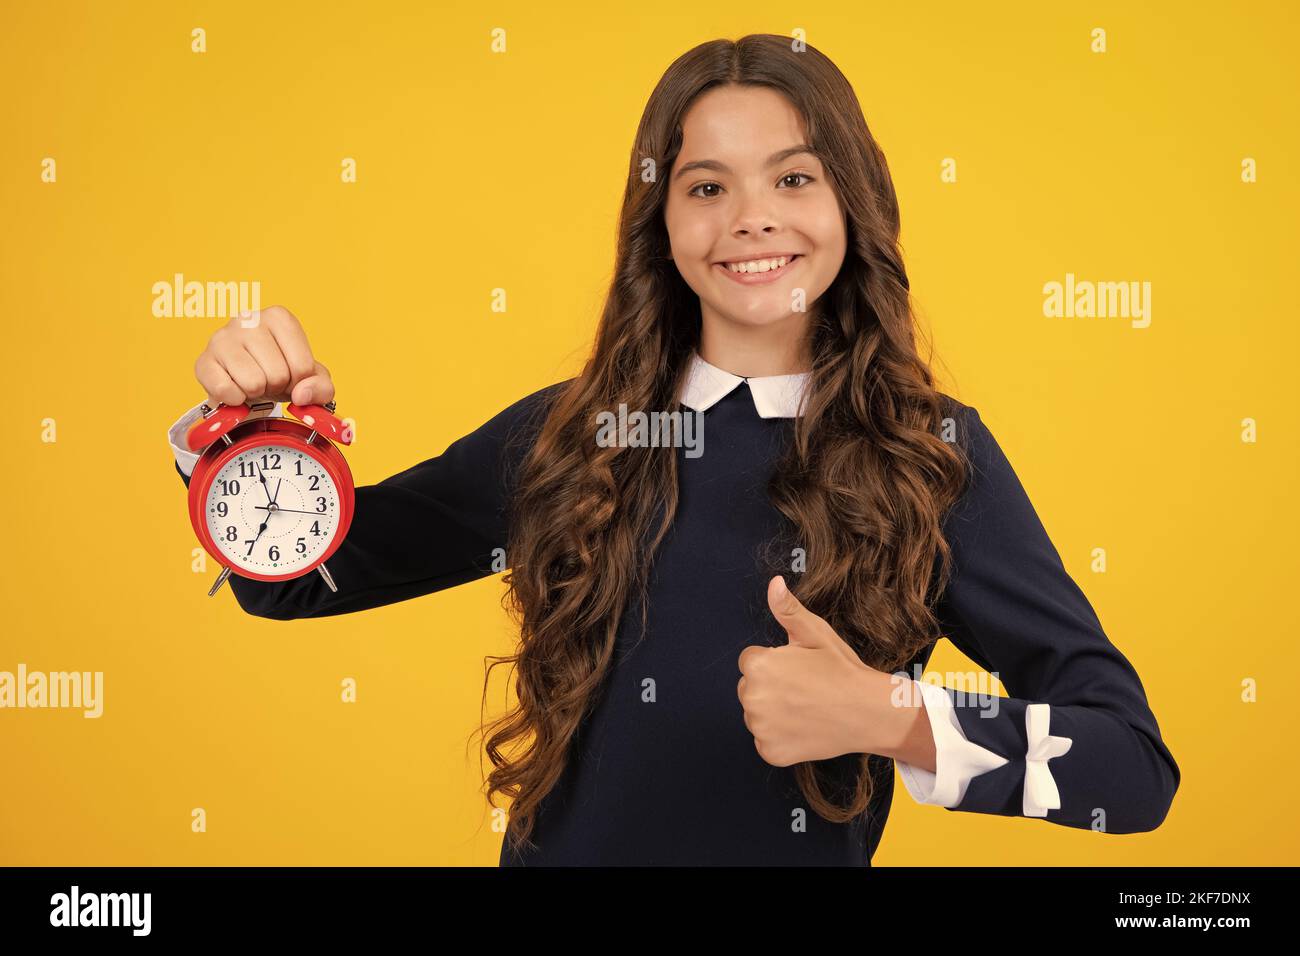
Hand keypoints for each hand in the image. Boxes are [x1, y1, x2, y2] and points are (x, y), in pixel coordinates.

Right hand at [194, 305, 334, 407]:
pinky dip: (235, 399)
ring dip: (256, 393)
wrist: (246, 380)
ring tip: (253, 382)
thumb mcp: (312, 379)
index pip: (302, 367)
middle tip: (268, 379)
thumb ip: (322, 388)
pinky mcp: (204, 361)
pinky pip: (225, 390)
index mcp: (280, 317)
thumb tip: (302, 394)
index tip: (289, 375)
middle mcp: (248, 319)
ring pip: (254, 383)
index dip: (298, 383)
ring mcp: (222, 337)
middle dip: (276, 386)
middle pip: (278, 375)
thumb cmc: (281, 371)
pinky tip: (235, 388)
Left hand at [737, 575, 887, 766]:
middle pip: (749, 688)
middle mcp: (751, 697)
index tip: (798, 669)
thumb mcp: (815, 633)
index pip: (749, 661)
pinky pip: (765, 740)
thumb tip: (773, 584)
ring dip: (772, 712)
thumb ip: (787, 609)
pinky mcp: (769, 752)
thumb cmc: (841, 669)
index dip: (775, 662)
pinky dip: (780, 737)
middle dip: (769, 686)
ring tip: (805, 708)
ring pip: (756, 714)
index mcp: (757, 665)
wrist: (867, 712)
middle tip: (803, 688)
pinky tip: (803, 728)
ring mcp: (760, 728)